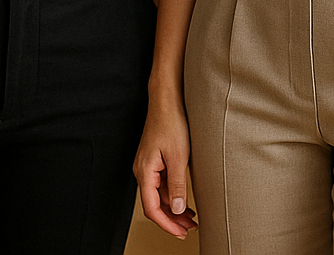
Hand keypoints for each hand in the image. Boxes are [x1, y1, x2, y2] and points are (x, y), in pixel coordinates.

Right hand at [133, 94, 197, 237]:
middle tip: (189, 230)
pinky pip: (161, 185)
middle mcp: (142, 171)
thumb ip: (177, 185)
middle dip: (171, 220)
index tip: (180, 233)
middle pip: (154, 204)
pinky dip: (173, 195)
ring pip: (159, 196)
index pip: (151, 208)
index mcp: (145, 171)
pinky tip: (184, 201)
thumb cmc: (170, 123)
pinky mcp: (154, 162)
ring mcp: (148, 166)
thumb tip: (176, 209)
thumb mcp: (178, 157)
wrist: (166, 101)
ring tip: (191, 219)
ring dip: (173, 209)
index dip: (165, 224)